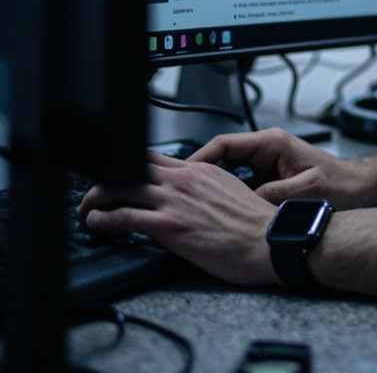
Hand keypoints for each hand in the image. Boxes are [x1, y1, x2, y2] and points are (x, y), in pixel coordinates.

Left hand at [77, 152, 278, 284]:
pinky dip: (103, 218)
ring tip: (87, 209)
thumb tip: (189, 196)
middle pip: (133, 165)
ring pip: (121, 186)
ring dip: (96, 197)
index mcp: (201, 169)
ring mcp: (176, 200)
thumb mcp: (230, 191)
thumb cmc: (254, 224)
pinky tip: (96, 223)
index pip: (155, 158)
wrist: (267, 240)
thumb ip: (204, 187)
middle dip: (108, 177)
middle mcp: (185, 179)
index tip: (120, 176)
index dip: (131, 165)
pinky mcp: (169, 225)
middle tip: (97, 192)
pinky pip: (124, 216)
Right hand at [187, 127, 370, 207]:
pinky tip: (223, 216)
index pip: (225, 144)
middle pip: (222, 159)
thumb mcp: (306, 189)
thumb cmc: (341, 184)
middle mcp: (267, 150)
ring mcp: (267, 166)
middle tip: (183, 197)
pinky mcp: (271, 181)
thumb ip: (273, 195)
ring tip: (199, 209)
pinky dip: (232, 200)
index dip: (200, 159)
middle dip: (203, 177)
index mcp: (272, 143)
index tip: (183, 175)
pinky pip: (243, 188)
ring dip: (217, 191)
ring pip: (230, 176)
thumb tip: (243, 206)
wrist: (362, 188)